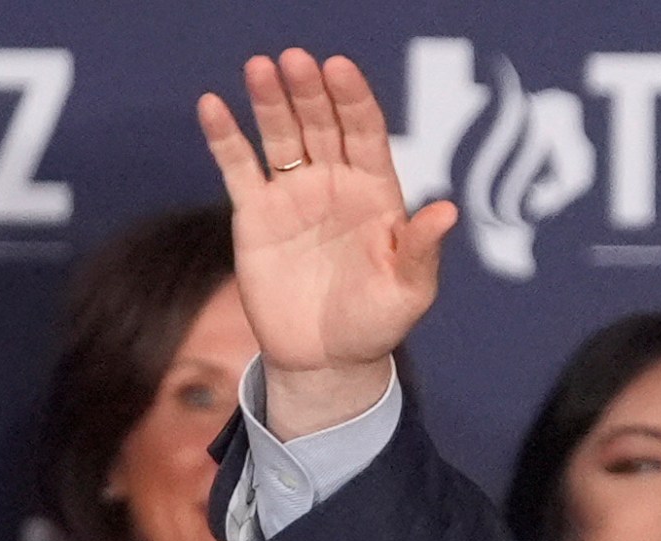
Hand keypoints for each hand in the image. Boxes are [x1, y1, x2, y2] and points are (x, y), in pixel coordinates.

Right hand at [197, 49, 455, 436]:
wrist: (327, 359)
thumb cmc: (377, 324)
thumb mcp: (409, 292)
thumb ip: (422, 249)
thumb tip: (448, 210)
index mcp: (377, 193)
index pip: (366, 134)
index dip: (354, 100)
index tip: (340, 68)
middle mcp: (335, 184)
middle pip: (322, 125)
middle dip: (311, 92)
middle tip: (296, 60)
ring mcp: (293, 195)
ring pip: (280, 136)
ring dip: (270, 101)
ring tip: (260, 67)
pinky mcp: (255, 214)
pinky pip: (237, 167)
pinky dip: (225, 137)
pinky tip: (212, 105)